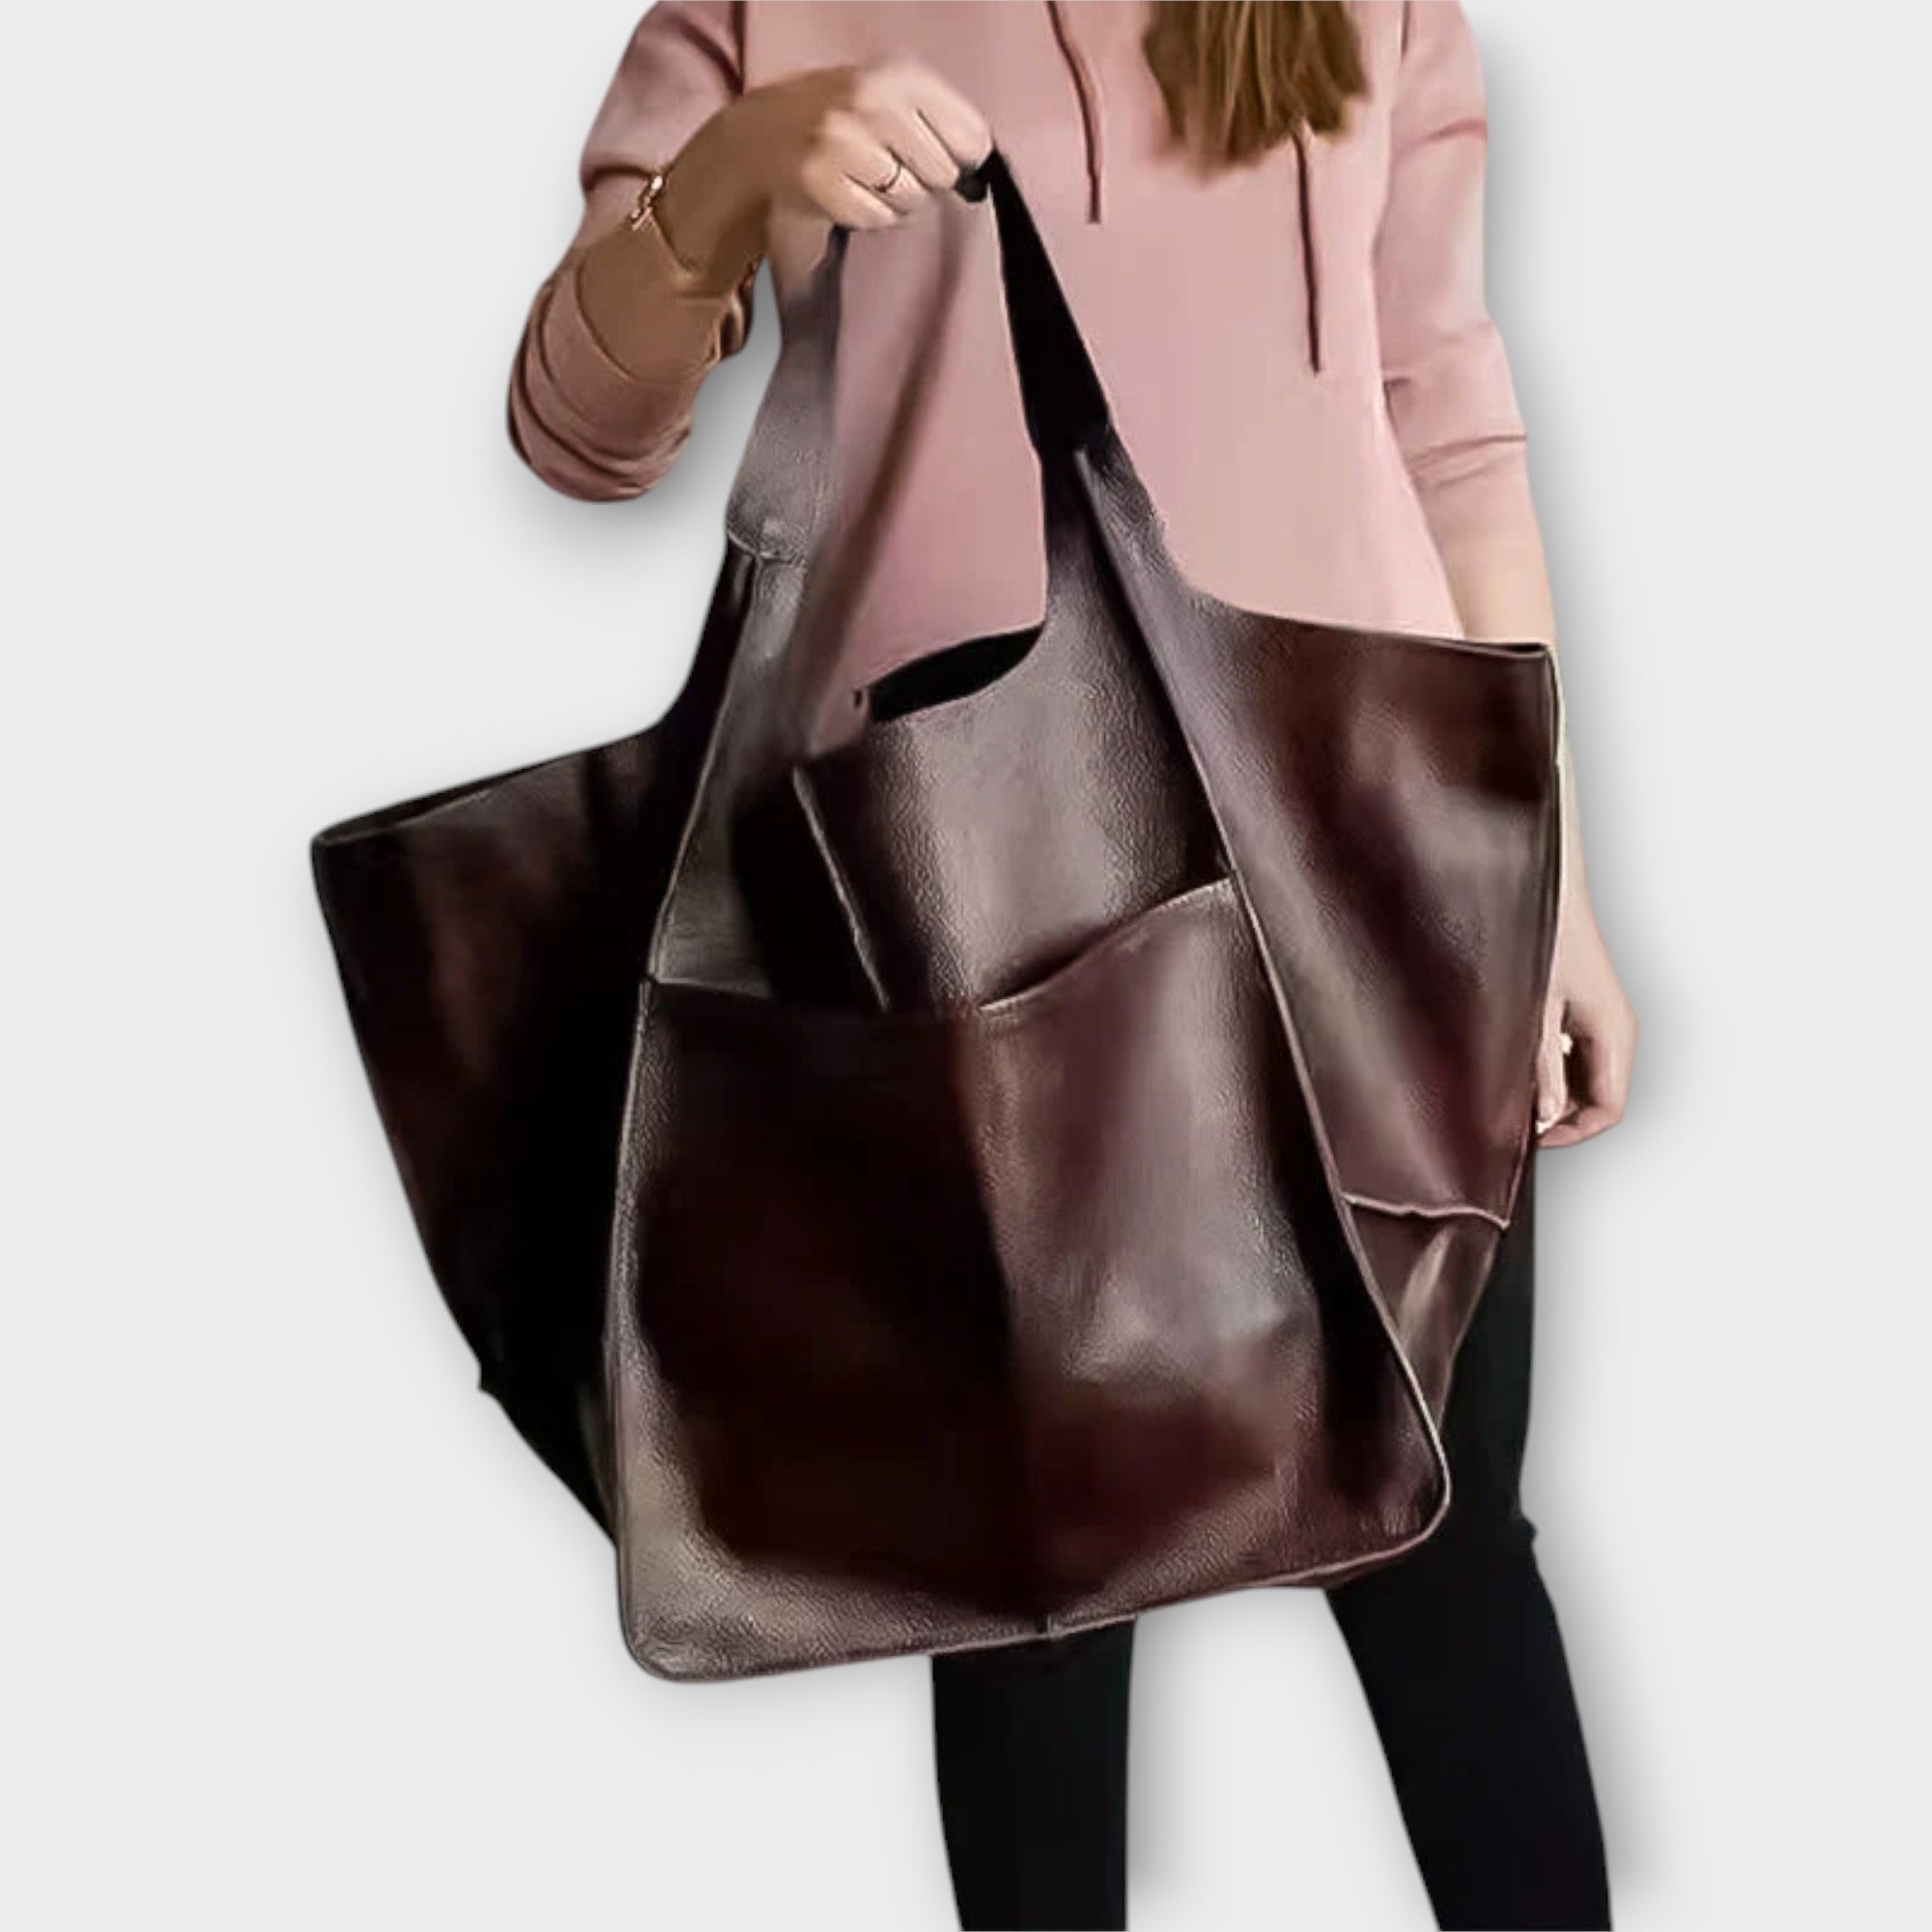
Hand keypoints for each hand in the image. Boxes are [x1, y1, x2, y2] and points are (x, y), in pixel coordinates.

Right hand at [659, 57, 993, 275]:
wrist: (758, 134)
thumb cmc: (836, 116)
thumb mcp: (888, 93)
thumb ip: (938, 117)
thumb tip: (980, 163)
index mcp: (899, 75)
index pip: (971, 137)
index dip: (960, 156)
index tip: (939, 155)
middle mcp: (873, 102)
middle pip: (943, 174)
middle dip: (922, 179)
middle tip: (887, 166)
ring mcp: (845, 144)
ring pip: (912, 201)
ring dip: (895, 202)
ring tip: (865, 179)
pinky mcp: (824, 184)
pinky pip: (877, 219)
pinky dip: (868, 216)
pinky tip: (847, 194)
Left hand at [1534, 892, 1637, 1148]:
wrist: (1549, 891)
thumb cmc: (1546, 936)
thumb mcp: (1536, 1011)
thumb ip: (1543, 1068)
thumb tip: (1545, 1116)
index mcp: (1614, 1034)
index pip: (1607, 1110)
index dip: (1570, 1133)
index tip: (1531, 1137)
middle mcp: (1619, 1030)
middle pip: (1599, 1099)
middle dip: (1560, 1114)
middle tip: (1515, 1112)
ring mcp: (1606, 1020)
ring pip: (1588, 1079)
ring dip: (1554, 1090)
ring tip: (1514, 1083)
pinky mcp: (1590, 1010)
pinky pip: (1579, 1055)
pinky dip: (1553, 1066)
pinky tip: (1521, 1056)